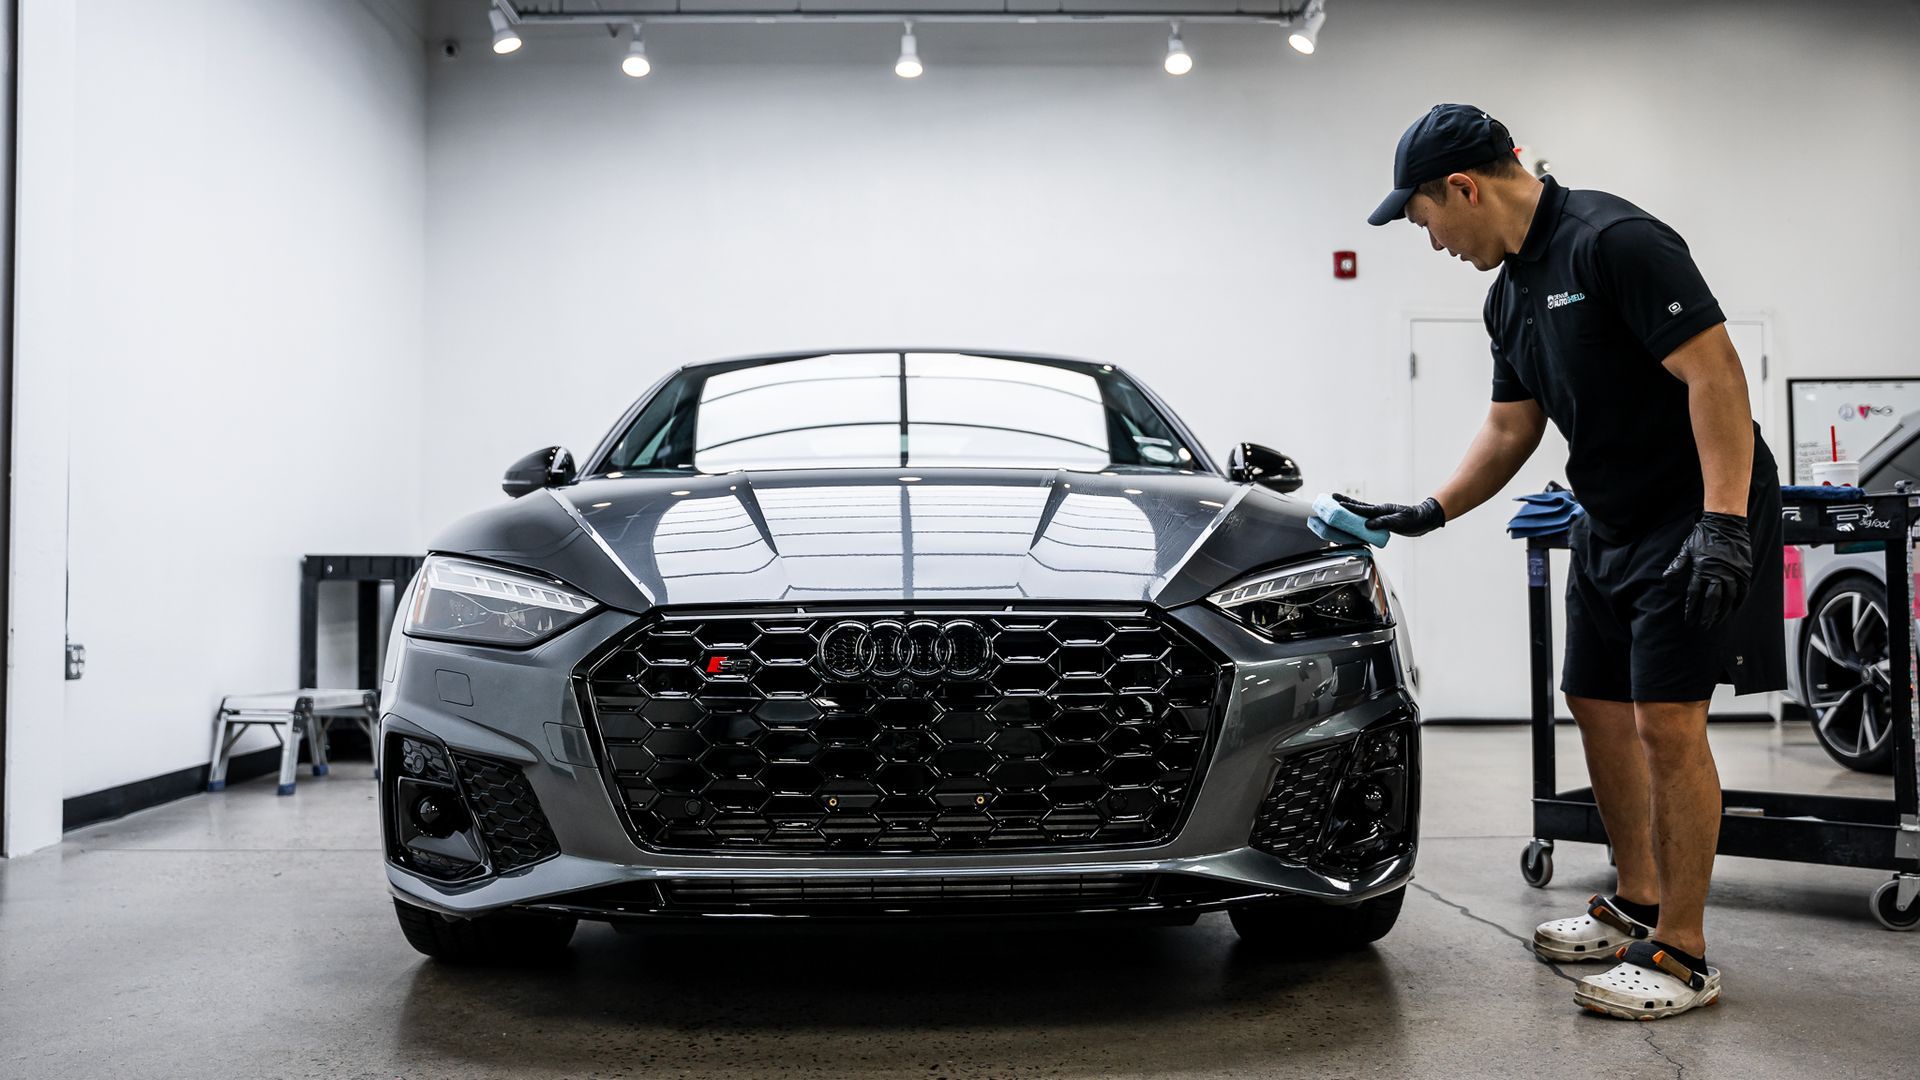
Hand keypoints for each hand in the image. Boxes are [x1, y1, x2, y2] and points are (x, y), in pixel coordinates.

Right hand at [1332, 493, 1447, 536]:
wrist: (1425, 519)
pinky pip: (1366, 519)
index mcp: (1381, 510)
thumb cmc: (1415, 519)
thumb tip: (1368, 524)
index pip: (1362, 509)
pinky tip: (1352, 520)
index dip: (1349, 507)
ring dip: (1349, 509)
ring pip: (1361, 512)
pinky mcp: (1383, 521)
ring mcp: (1380, 515)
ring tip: (1337, 505)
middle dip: (1344, 503)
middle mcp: (1379, 511)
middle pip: (1358, 507)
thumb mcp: (1400, 522)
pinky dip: (1358, 518)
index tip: (1337, 504)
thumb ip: (1384, 522)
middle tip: (1331, 498)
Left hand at [1662, 512, 1751, 628]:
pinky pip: (1742, 590)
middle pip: (1711, 601)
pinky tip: (1733, 608)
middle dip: (1706, 615)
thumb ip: (1677, 565)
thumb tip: (1666, 580)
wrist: (1725, 523)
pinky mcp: (1744, 570)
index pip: (1694, 595)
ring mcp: (1732, 572)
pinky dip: (1738, 600)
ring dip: (1722, 612)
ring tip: (1717, 621)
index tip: (1689, 618)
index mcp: (1701, 570)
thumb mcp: (1686, 549)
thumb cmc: (1703, 535)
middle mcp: (1717, 573)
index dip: (1691, 608)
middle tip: (1703, 625)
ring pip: (1727, 599)